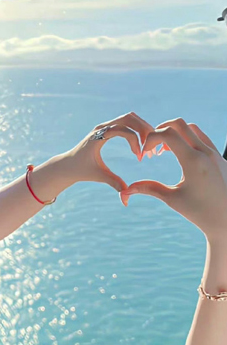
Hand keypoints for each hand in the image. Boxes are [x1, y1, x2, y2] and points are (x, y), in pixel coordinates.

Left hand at [66, 112, 153, 191]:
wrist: (68, 165)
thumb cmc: (81, 170)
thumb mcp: (98, 176)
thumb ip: (113, 182)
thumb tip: (126, 195)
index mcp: (98, 136)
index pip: (123, 130)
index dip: (134, 142)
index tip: (139, 158)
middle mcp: (102, 127)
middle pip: (129, 118)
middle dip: (144, 130)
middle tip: (150, 148)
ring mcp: (105, 126)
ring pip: (130, 118)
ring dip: (142, 129)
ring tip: (148, 147)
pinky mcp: (108, 128)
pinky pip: (127, 122)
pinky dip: (137, 130)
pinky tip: (142, 145)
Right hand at [121, 119, 226, 242]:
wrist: (226, 220)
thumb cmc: (199, 213)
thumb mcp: (172, 199)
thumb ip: (149, 189)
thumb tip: (126, 190)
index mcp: (193, 161)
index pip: (167, 134)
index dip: (151, 139)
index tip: (145, 154)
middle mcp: (206, 152)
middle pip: (179, 124)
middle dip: (161, 131)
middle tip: (152, 149)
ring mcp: (215, 153)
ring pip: (191, 128)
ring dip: (175, 134)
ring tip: (165, 152)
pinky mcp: (220, 157)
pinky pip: (202, 138)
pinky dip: (187, 139)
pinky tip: (180, 155)